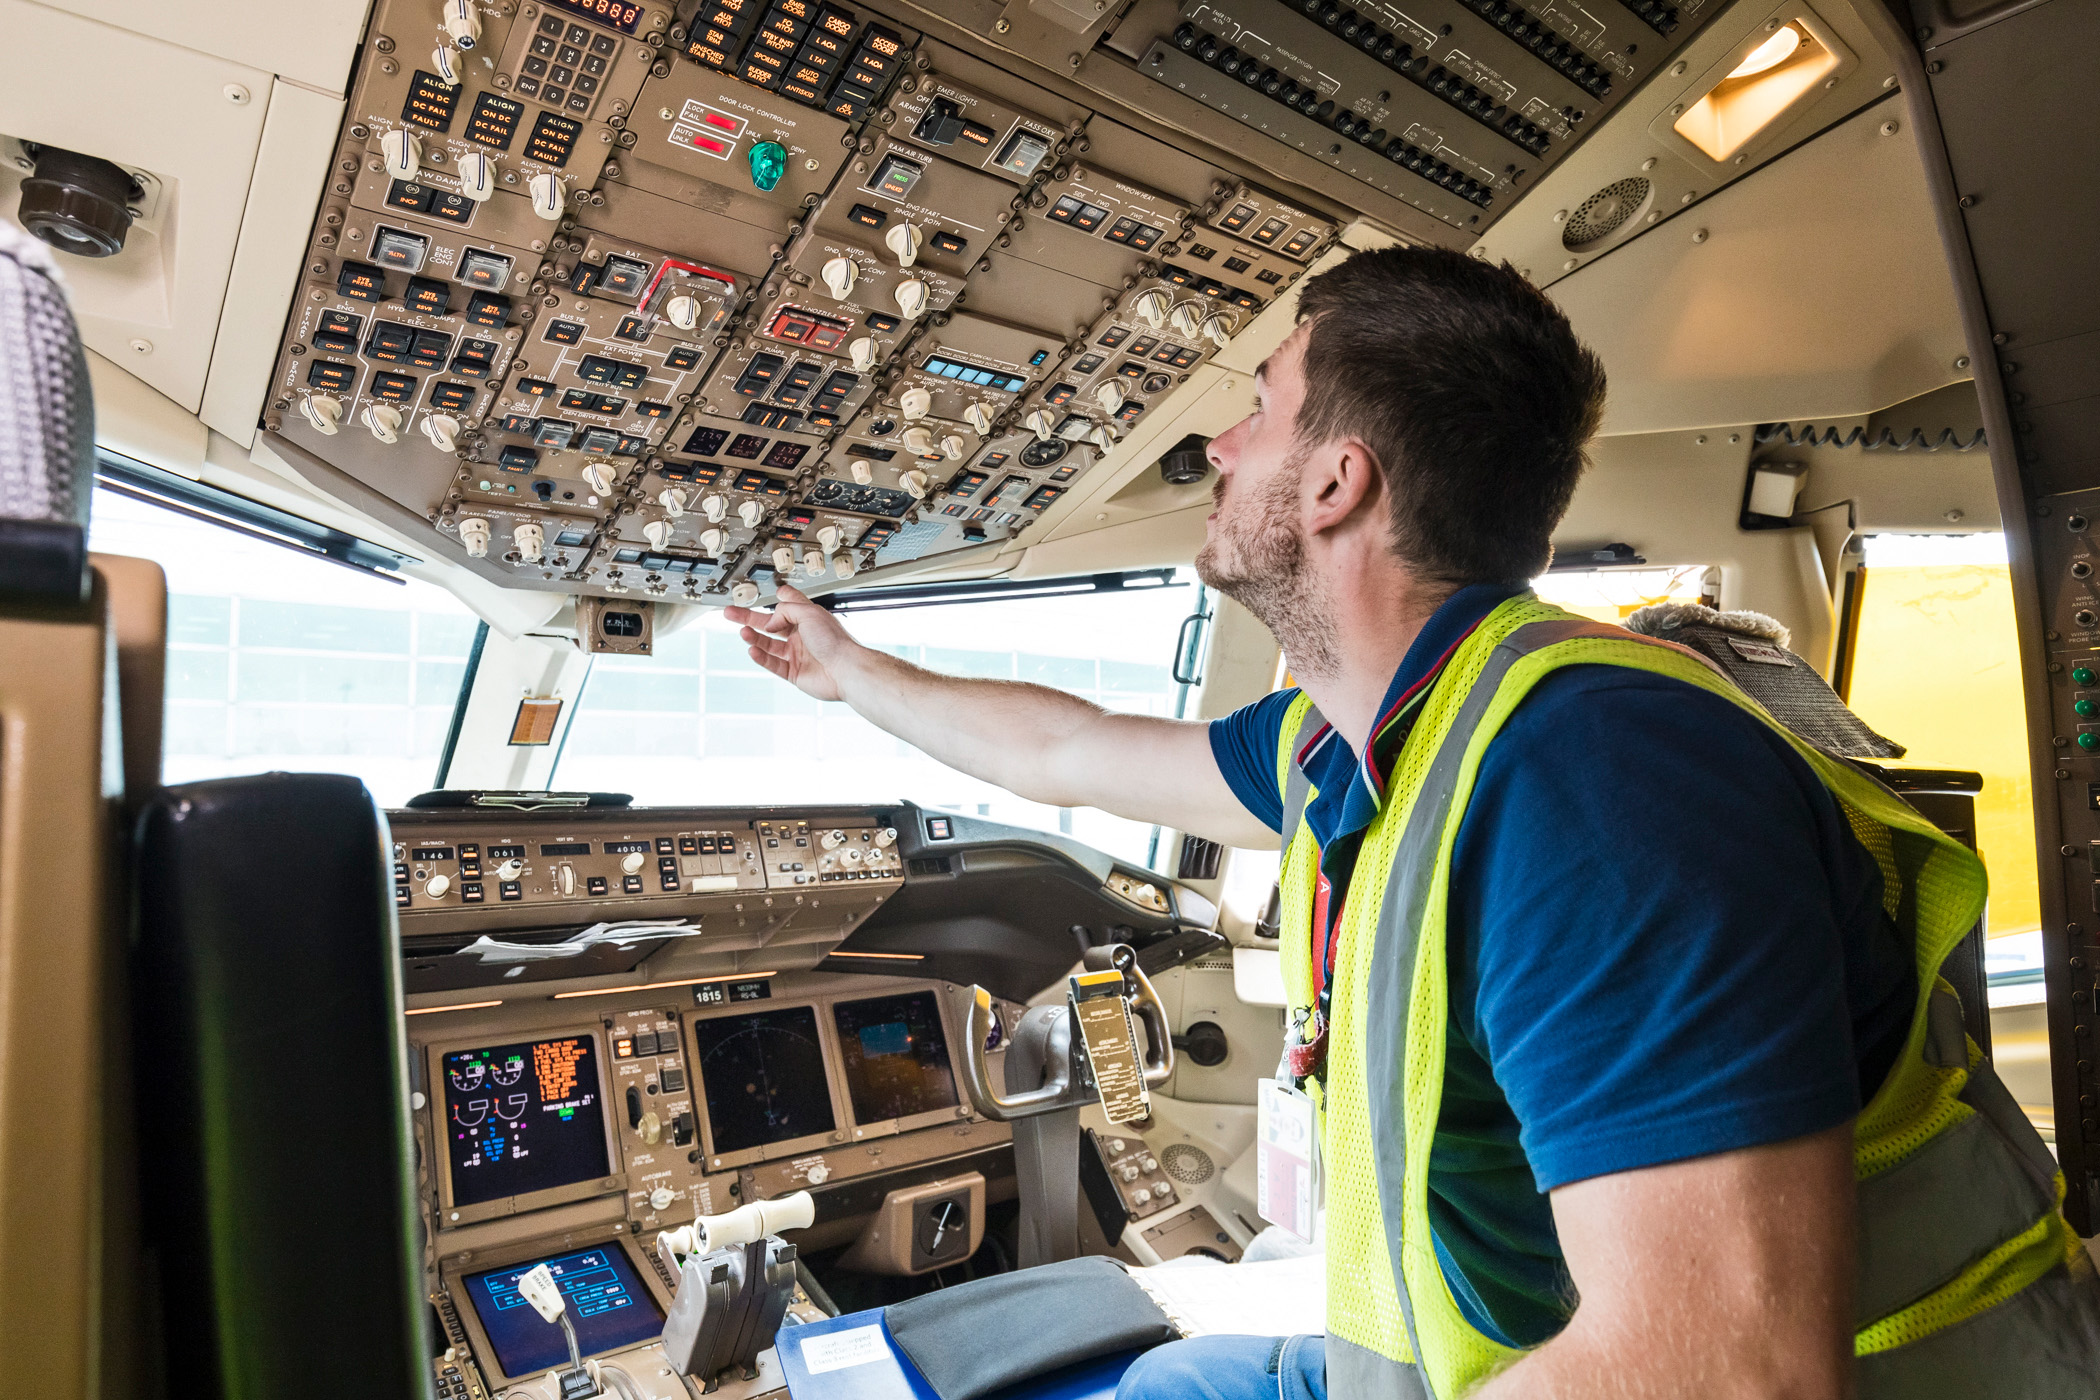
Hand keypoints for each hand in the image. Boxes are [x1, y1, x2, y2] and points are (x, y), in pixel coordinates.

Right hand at [723, 585, 858, 702]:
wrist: (845, 669)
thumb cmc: (835, 641)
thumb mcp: (809, 613)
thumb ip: (785, 611)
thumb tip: (770, 621)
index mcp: (808, 618)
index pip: (788, 605)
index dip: (777, 599)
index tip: (764, 594)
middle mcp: (802, 635)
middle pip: (770, 624)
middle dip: (749, 618)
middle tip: (731, 613)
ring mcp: (797, 654)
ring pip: (769, 644)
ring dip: (754, 637)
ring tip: (743, 632)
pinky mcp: (794, 673)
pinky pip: (772, 663)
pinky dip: (761, 657)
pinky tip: (752, 650)